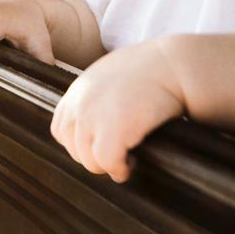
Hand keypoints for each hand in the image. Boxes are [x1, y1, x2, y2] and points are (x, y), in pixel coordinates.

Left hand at [50, 43, 183, 181]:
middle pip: (73, 147)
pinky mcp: (114, 128)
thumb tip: (96, 122)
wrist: (173, 65)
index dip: (79, 144)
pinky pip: (108, 162)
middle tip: (115, 157)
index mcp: (78, 89)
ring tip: (125, 161)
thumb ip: (95, 96)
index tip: (98, 147)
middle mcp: (80, 102)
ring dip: (106, 165)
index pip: (61, 129)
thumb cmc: (151, 69)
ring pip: (88, 159)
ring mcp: (94, 115)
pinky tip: (131, 164)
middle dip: (93, 157)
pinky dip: (119, 169)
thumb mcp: (110, 75)